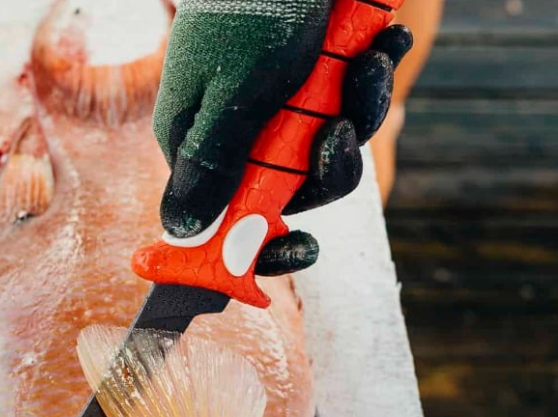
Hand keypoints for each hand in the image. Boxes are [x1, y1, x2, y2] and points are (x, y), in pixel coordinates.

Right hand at [155, 1, 412, 275]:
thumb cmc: (252, 4)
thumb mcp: (229, 94)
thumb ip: (210, 165)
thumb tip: (178, 231)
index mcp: (203, 142)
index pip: (225, 219)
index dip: (260, 245)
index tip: (300, 251)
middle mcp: (241, 131)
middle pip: (289, 193)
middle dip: (325, 168)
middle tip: (336, 131)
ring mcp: (282, 107)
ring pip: (329, 154)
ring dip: (357, 114)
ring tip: (364, 64)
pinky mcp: (318, 80)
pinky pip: (352, 110)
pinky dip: (370, 81)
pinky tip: (378, 47)